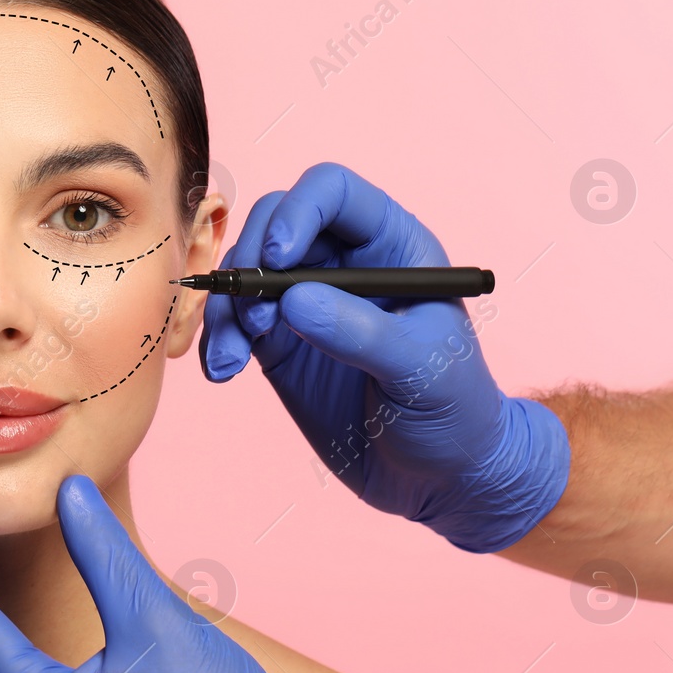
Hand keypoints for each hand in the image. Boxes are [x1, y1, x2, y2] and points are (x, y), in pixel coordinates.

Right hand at [198, 161, 570, 552]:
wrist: (441, 479)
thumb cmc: (454, 412)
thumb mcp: (422, 369)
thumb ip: (360, 333)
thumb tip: (293, 303)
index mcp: (391, 246)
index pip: (334, 194)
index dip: (299, 212)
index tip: (278, 257)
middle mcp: (344, 264)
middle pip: (274, 223)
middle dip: (250, 261)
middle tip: (253, 315)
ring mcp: (306, 303)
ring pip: (244, 273)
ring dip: (225, 308)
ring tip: (232, 358)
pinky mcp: (278, 345)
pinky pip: (233, 323)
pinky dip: (217, 341)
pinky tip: (223, 371)